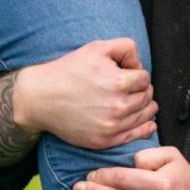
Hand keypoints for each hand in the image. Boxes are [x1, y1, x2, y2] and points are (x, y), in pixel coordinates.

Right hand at [15, 39, 157, 150]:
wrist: (42, 97)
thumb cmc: (69, 70)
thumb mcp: (96, 47)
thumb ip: (125, 47)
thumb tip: (139, 64)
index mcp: (118, 82)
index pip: (145, 79)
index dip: (138, 74)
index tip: (128, 74)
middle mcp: (118, 106)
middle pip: (147, 98)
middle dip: (144, 91)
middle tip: (134, 87)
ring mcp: (111, 126)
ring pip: (144, 117)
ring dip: (146, 108)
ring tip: (140, 102)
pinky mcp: (104, 141)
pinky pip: (134, 136)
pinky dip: (144, 129)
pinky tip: (148, 124)